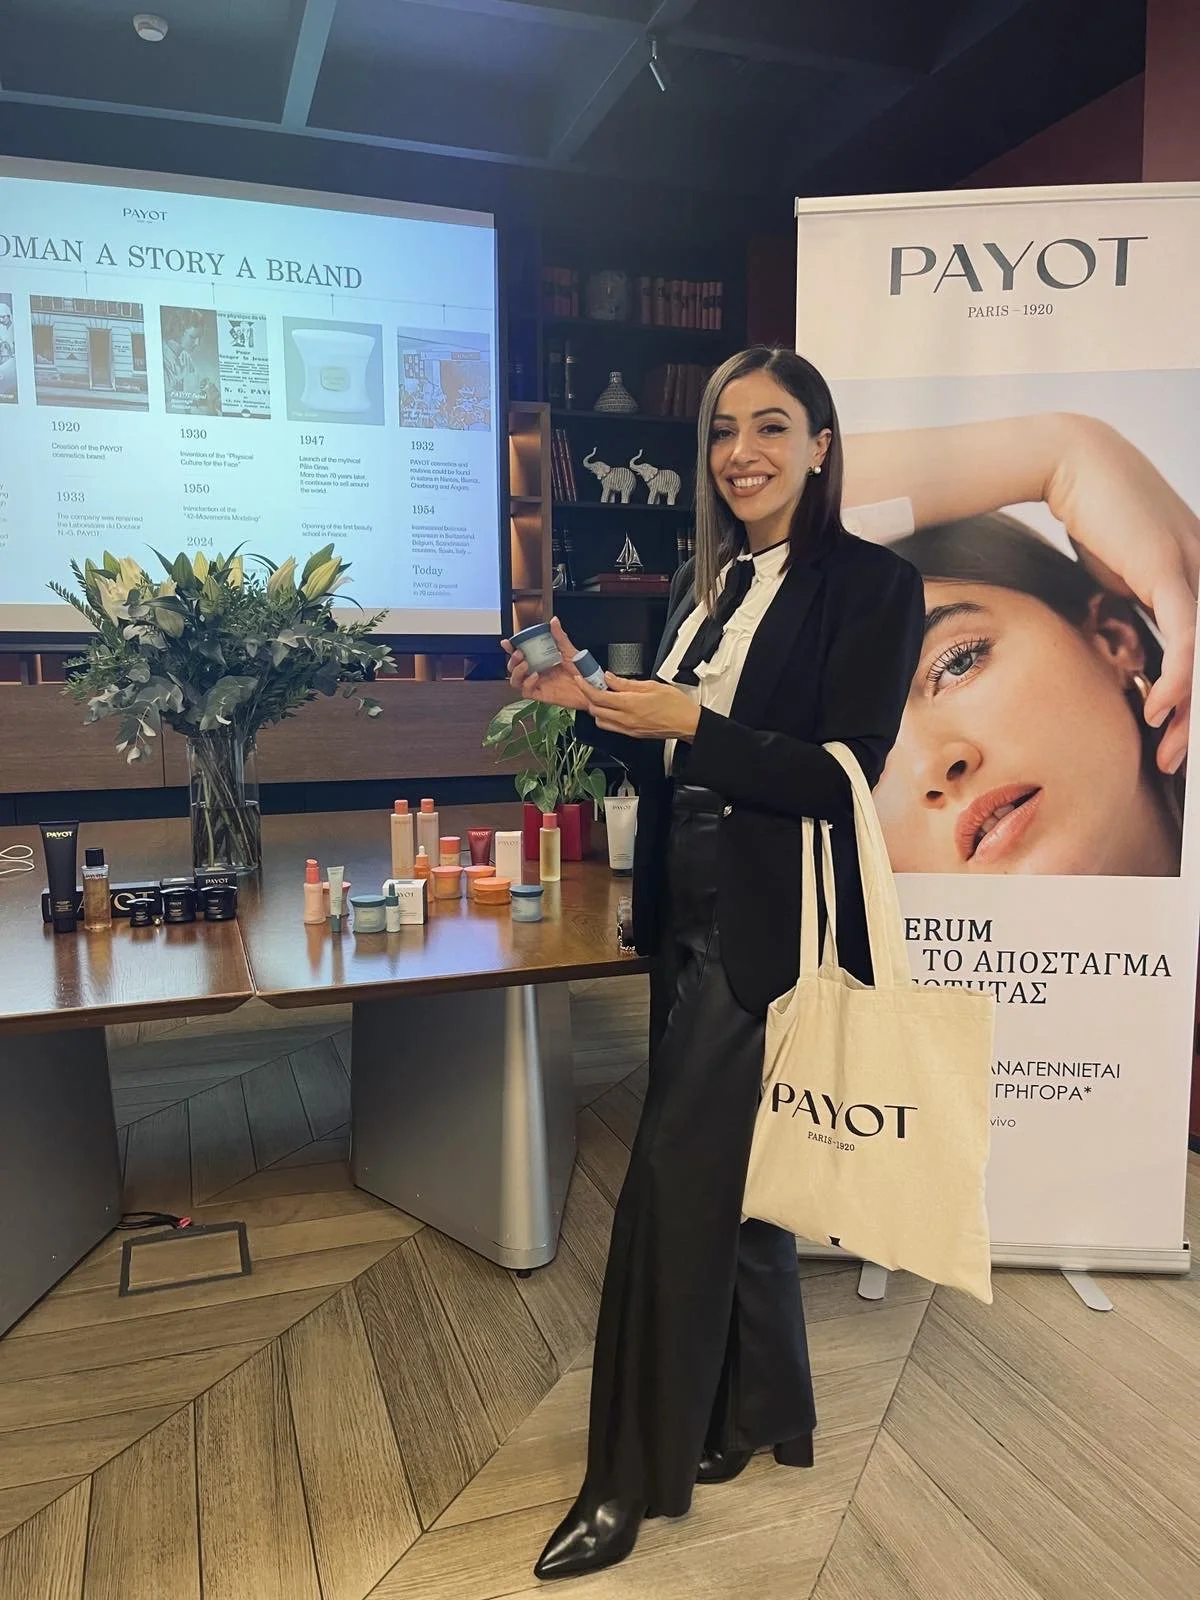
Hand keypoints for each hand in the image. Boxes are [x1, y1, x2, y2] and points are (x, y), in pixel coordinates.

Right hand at [500, 618, 589, 710]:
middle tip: (519, 653)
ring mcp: (538, 684)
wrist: (592, 688)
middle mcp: (537, 671)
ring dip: (516, 672)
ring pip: (516, 680)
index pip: (521, 654)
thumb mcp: (570, 651)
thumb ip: (560, 637)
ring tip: (524, 664)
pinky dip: (527, 683)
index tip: (507, 642)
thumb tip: (554, 621)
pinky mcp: (542, 695)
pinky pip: (526, 691)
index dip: (511, 648)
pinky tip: (535, 676)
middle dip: (512, 659)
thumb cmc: (582, 671)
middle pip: (514, 668)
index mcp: (541, 660)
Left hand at [581, 674, 701, 741]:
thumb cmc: (676, 705)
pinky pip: (612, 727)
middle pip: (595, 710)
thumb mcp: (652, 686)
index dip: (586, 687)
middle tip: (591, 685)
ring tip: (602, 697)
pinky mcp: (632, 734)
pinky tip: (613, 707)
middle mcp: (626, 719)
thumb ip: (626, 683)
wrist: (688, 724)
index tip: (581, 679)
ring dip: (597, 709)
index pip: (599, 697)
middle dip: (588, 697)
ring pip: (601, 721)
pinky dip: (606, 717)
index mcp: (630, 704)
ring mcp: (628, 729)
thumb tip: (610, 678)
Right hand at [1049, 416, 1197, 774]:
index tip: (1175, 730)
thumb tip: (1130, 642)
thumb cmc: (1091, 509)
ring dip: (1190, 708)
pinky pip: (1187, 633)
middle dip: (1199, 714)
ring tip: (1170, 747)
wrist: (1069, 461)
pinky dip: (1178, 675)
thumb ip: (1138, 603)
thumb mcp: (1121, 568)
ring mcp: (1194, 564)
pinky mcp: (1169, 565)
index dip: (1195, 691)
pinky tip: (1161, 705)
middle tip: (1176, 755)